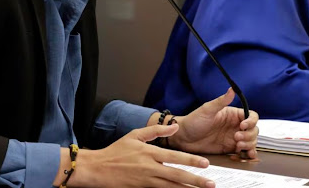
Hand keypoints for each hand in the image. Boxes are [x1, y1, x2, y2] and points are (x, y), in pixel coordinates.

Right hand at [71, 123, 215, 187]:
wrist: (97, 169)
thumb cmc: (116, 151)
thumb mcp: (135, 135)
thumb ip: (157, 131)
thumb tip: (175, 126)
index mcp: (149, 153)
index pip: (175, 157)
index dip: (191, 161)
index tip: (205, 164)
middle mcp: (150, 168)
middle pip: (177, 176)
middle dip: (195, 181)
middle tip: (211, 184)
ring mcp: (146, 181)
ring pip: (171, 187)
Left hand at [170, 88, 258, 157]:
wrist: (183, 138)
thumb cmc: (193, 121)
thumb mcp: (207, 109)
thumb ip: (221, 101)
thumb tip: (232, 88)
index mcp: (232, 114)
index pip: (251, 116)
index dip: (251, 121)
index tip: (242, 126)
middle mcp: (235, 126)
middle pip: (254, 130)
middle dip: (249, 135)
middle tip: (236, 138)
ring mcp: (234, 138)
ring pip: (251, 141)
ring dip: (249, 144)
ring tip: (238, 146)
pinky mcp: (230, 149)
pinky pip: (244, 152)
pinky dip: (248, 154)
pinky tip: (245, 155)